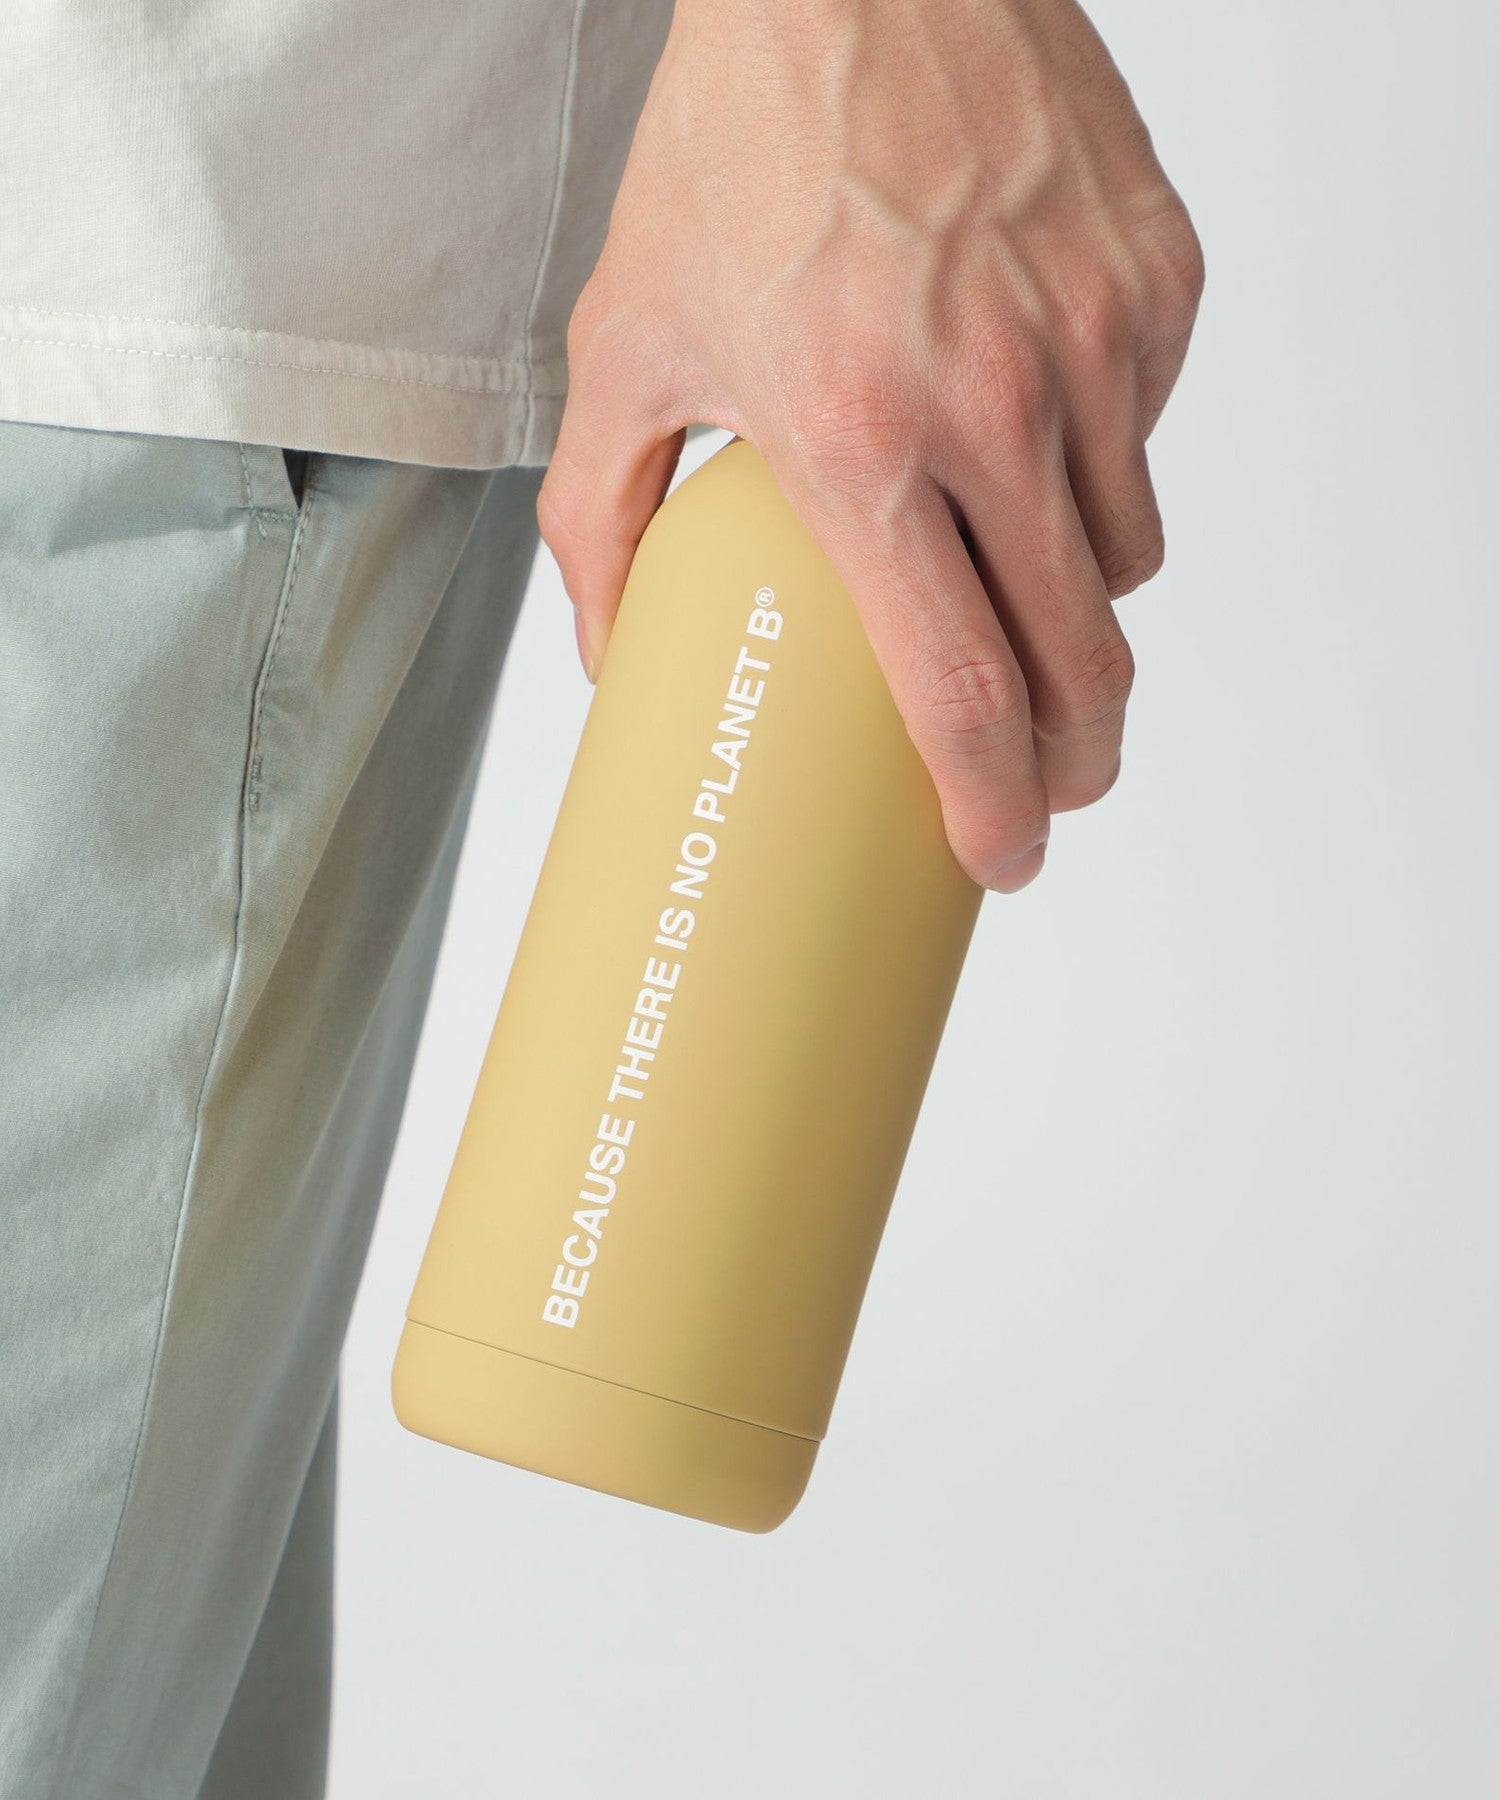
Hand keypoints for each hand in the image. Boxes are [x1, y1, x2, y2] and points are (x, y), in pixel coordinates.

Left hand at [537, 0, 1203, 891]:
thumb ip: (600, 521)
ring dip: (1081, 610)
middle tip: (1047, 780)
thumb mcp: (626, 343)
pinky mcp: (1156, 282)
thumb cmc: (735, 145)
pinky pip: (1145, 437)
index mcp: (862, 442)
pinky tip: (1030, 429)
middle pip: (1081, 661)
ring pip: (1126, 559)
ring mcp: (1093, 341)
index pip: (961, 689)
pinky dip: (1100, 468)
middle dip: (1073, 756)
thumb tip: (611, 651)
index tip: (1001, 856)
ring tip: (1015, 587)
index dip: (992, 805)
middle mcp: (997, 404)